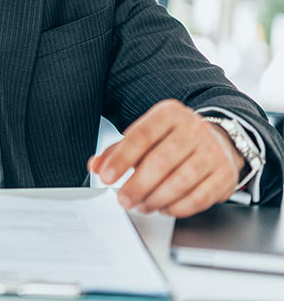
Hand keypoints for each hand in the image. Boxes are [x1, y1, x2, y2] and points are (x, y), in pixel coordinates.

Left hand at [88, 99, 245, 217]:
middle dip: (137, 185)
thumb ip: (118, 150)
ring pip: (180, 182)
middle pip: (160, 162)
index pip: (141, 136)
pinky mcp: (225, 175)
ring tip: (141, 205)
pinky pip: (199, 198)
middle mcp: (194, 129)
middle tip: (123, 199)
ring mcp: (213, 152)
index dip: (120, 159)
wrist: (220, 140)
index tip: (106, 177)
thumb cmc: (173, 140)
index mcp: (169, 114)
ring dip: (155, 199)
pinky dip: (177, 207)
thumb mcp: (146, 135)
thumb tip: (96, 166)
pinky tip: (164, 208)